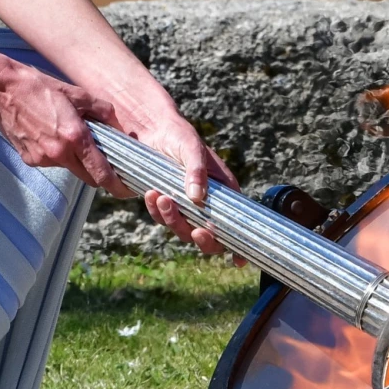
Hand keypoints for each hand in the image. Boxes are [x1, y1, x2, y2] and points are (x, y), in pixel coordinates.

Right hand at [0, 59, 131, 197]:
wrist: (1, 88)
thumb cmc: (41, 88)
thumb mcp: (79, 94)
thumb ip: (104, 112)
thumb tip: (121, 129)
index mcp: (75, 138)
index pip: (102, 173)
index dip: (117, 186)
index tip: (127, 190)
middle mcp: (59, 153)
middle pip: (89, 177)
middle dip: (100, 174)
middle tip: (106, 163)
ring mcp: (42, 158)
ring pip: (71, 169)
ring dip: (77, 160)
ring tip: (70, 138)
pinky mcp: (29, 159)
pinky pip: (52, 163)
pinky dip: (58, 155)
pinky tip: (51, 137)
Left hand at [123, 114, 242, 258]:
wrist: (150, 128)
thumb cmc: (179, 135)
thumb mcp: (191, 147)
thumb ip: (197, 171)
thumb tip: (198, 198)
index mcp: (225, 192)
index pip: (237, 225)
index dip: (238, 246)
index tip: (238, 260)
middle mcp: (209, 203)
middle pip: (210, 236)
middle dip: (202, 238)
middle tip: (195, 231)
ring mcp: (186, 205)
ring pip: (183, 229)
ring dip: (173, 219)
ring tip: (162, 197)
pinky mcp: (167, 203)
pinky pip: (162, 217)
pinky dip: (157, 211)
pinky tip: (152, 194)